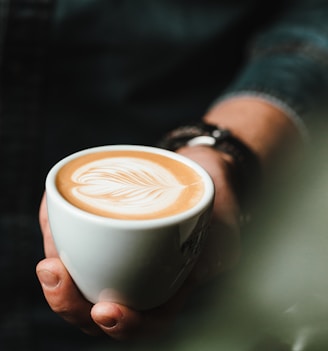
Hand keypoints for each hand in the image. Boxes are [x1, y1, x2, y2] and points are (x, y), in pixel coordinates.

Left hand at [36, 146, 240, 339]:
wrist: (199, 173)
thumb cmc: (213, 205)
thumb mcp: (226, 228)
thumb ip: (221, 250)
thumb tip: (201, 266)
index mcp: (170, 286)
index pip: (147, 319)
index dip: (124, 325)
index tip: (107, 311)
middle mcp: (140, 275)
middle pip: (100, 308)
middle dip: (72, 304)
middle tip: (57, 277)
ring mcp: (120, 253)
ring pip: (82, 280)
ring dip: (58, 279)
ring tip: (48, 265)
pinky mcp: (103, 228)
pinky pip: (75, 241)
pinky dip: (59, 238)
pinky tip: (52, 225)